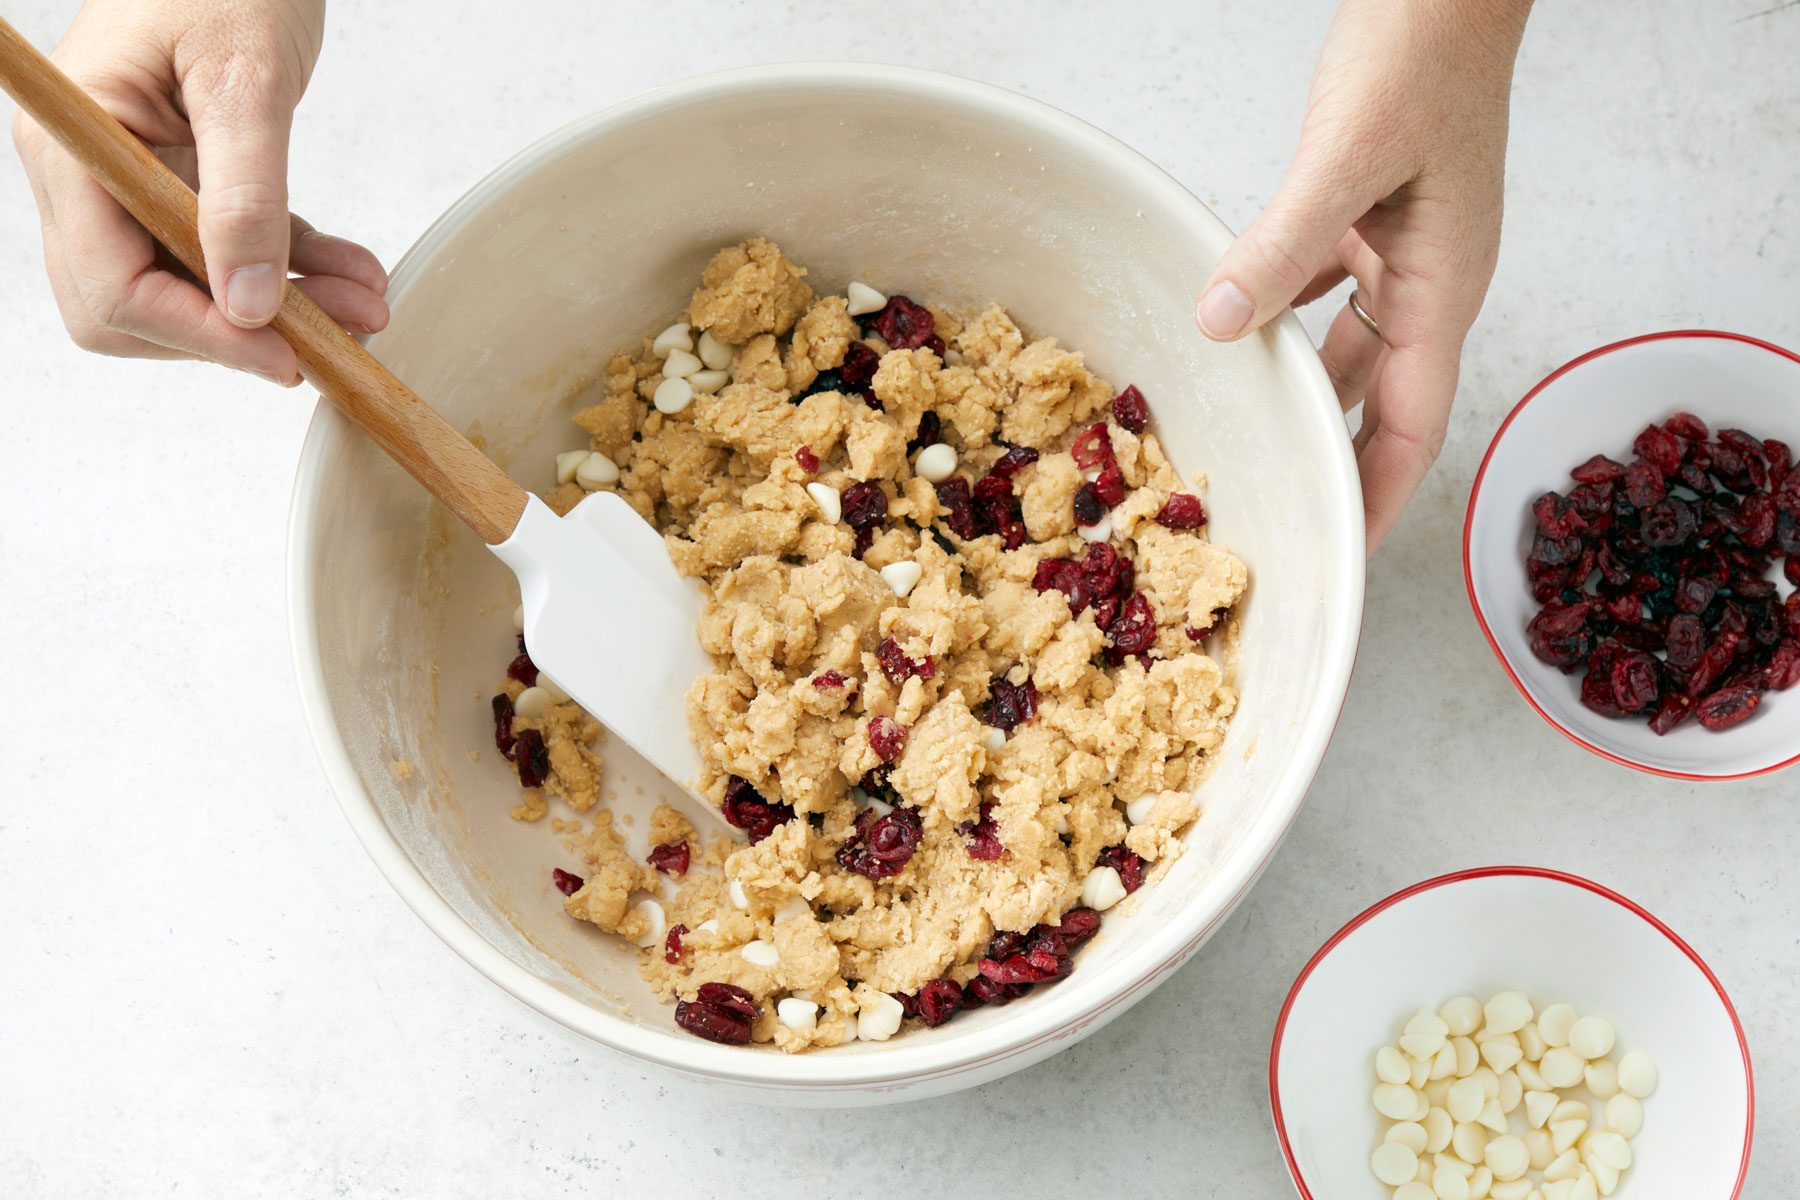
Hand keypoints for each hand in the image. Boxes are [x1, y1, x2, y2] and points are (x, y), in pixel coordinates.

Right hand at [10, 0, 386, 384]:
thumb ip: (248, 197)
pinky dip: (292, 270)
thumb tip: (248, 308)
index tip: (286, 356)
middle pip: (137, 306)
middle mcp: (84, 173)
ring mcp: (128, 179)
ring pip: (193, 287)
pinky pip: (230, 251)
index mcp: (74, 146)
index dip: (199, 336)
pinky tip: (353, 275)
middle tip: (333, 339)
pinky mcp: (182, 179)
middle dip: (238, 333)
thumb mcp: (246, 82)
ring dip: (282, 308)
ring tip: (366, 304)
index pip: (113, 285)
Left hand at [1194, 0, 1530, 551]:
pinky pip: (1323, 288)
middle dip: (1340, 464)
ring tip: (1257, 441)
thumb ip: (1282, 246)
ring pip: (1349, 349)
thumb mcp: (1346, 157)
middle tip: (1290, 517)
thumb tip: (1222, 327)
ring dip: (1305, 392)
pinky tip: (1242, 332)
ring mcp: (1402, 248)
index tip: (1341, 554)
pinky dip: (1284, 316)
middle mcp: (1429, 280)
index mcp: (1442, 287)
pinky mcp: (1370, 213)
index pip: (1411, 425)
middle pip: (1382, 403)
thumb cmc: (1424, 55)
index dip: (1375, 497)